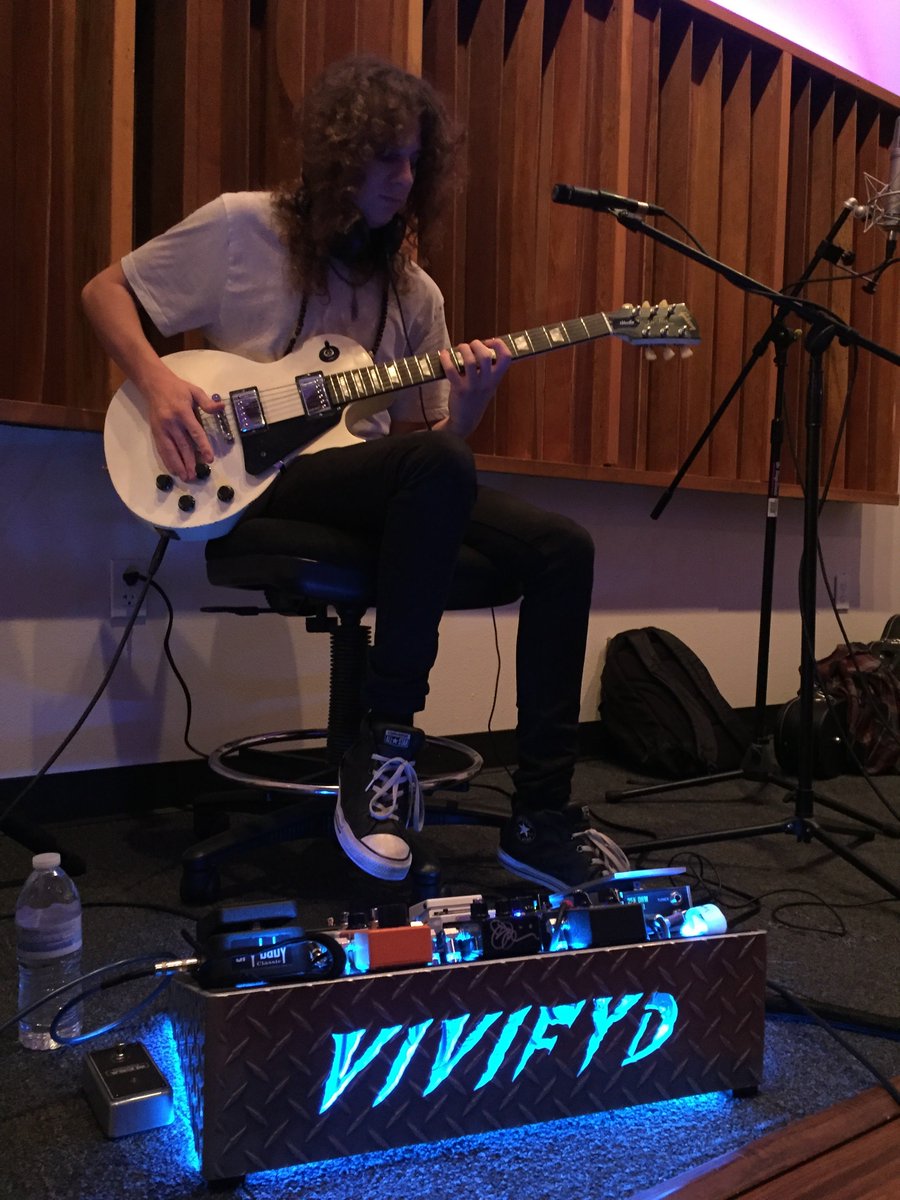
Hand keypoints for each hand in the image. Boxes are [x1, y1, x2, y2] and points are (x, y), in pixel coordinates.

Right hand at [143, 365, 224, 481]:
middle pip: (182, 445)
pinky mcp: (155, 432)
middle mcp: (171, 422)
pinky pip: (161, 449)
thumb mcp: (194, 391)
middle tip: (195, 475)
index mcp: (182, 412)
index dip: (203, 446)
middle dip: (189, 461)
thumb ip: (207, 402)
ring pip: (170, 450)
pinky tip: (172, 469)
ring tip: (185, 476)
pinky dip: (167, 460)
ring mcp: (161, 428)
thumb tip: (222, 407)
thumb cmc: (177, 388)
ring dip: (177, 464)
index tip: (209, 459)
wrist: (154, 384)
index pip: (195, 432)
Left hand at [437, 338, 511, 436]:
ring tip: (459, 349)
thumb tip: (479, 346)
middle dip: (476, 344)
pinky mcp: (459, 390)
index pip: (507, 357)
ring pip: (470, 361)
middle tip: (470, 346)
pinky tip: (443, 355)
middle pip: (486, 356)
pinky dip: (446, 359)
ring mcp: (473, 387)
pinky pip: (452, 370)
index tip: (489, 342)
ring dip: (463, 349)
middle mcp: (487, 383)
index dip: (499, 344)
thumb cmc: (475, 398)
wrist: (465, 421)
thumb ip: (488, 369)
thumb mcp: (488, 385)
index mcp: (496, 379)